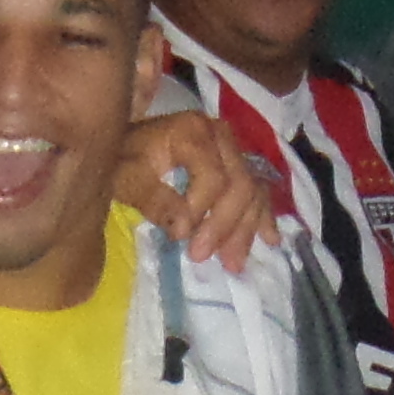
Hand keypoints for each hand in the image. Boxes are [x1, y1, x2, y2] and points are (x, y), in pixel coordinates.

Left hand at [120, 110, 274, 272]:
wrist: (124, 145)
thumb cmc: (123, 159)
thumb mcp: (128, 177)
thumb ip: (154, 199)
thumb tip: (184, 228)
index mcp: (193, 131)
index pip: (213, 177)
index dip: (200, 211)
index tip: (177, 237)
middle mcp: (221, 135)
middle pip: (240, 185)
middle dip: (224, 226)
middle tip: (200, 257)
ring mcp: (232, 150)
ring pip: (253, 191)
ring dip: (245, 229)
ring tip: (232, 263)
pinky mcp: (235, 164)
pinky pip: (258, 190)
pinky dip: (262, 217)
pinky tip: (270, 240)